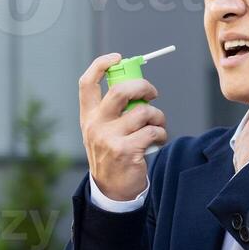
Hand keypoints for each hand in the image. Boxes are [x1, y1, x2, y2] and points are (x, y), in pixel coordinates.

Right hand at [78, 53, 168, 200]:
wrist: (111, 191)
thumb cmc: (112, 155)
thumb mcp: (102, 132)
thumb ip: (113, 111)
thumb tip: (138, 86)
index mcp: (88, 117)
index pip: (87, 83)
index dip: (101, 65)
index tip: (117, 58)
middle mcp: (95, 126)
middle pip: (120, 91)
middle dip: (143, 86)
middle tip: (152, 93)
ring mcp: (109, 139)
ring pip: (143, 112)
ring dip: (158, 116)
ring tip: (158, 125)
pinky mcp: (126, 151)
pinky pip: (153, 131)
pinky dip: (161, 133)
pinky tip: (158, 139)